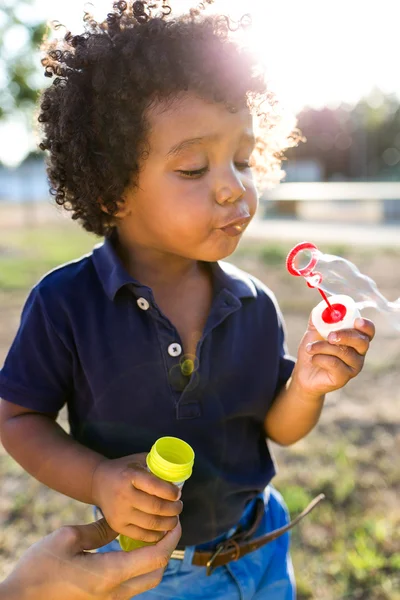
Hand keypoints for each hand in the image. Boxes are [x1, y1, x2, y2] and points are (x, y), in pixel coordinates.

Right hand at [1, 517, 180, 599]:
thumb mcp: (68, 538)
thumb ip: (98, 529)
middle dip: (167, 550)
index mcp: (109, 575)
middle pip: (156, 574)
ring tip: (152, 537)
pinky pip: (131, 587)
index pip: (154, 558)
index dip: (170, 538)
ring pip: (145, 583)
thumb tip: (117, 521)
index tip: (176, 522)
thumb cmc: (39, 569)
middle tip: (168, 528)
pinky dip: (140, 569)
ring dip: (154, 560)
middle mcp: (114, 594)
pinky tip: (131, 552)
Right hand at [91, 453, 182, 542]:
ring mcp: (120, 513)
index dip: (171, 492)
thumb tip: (177, 479)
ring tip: (174, 518)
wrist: (98, 482)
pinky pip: (142, 535)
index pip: (155, 486)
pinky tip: (163, 529)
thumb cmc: (124, 469)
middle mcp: (123, 496)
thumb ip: (156, 466)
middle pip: (156, 508)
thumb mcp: (139, 460)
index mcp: (130, 476)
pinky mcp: (117, 526)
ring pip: (152, 524)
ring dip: (169, 523)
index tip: (178, 494)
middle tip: (179, 506)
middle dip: (174, 509)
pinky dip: (157, 535)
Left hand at [293, 316, 374, 398]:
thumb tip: (324, 305)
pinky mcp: (344, 377)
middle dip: (345, 335)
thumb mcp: (314, 331)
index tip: (356, 321)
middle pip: (362, 342)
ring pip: (344, 352)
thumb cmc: (313, 349)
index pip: (369, 330)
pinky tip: (313, 358)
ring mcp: (353, 366)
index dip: (366, 325)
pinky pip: (335, 364)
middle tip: (329, 336)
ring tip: (310, 348)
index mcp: (355, 338)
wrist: (303, 372)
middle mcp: (359, 352)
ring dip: (323, 347)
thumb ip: (319, 317)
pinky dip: (320, 358)